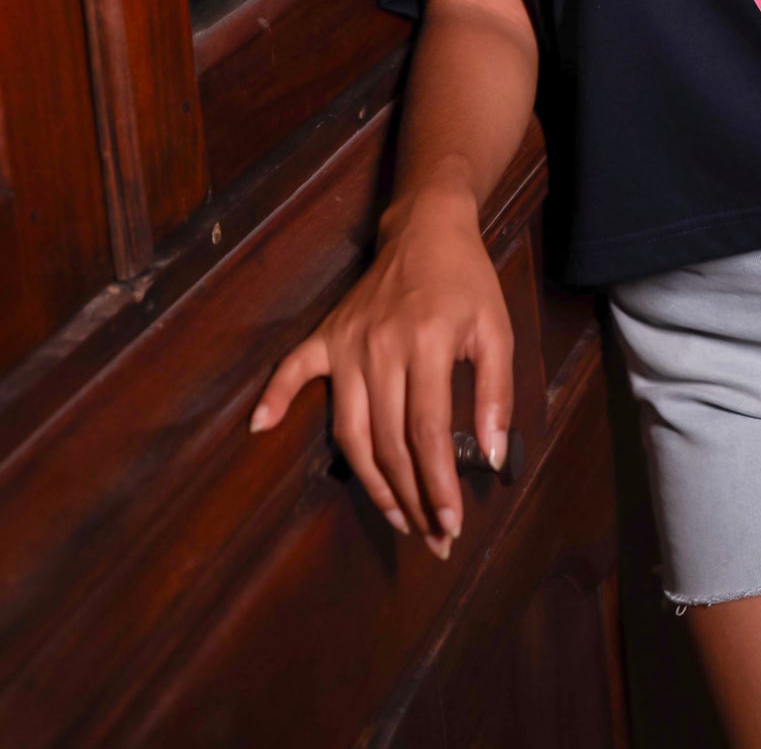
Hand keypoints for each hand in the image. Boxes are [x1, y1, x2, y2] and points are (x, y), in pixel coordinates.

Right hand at [247, 188, 512, 560]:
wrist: (427, 228)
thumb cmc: (467, 282)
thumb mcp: (497, 330)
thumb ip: (498, 393)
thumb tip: (494, 457)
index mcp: (427, 345)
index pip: (428, 432)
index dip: (438, 484)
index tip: (451, 521)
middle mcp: (380, 348)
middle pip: (389, 442)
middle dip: (411, 498)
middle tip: (431, 535)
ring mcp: (348, 343)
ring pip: (351, 430)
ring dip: (370, 482)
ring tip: (395, 518)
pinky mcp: (328, 335)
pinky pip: (293, 368)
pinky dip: (274, 395)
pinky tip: (260, 426)